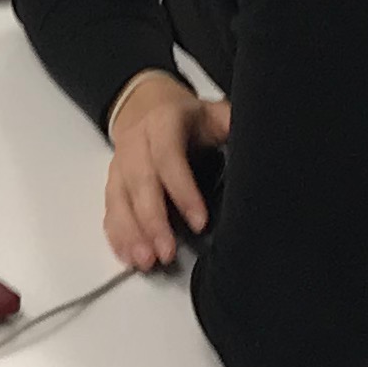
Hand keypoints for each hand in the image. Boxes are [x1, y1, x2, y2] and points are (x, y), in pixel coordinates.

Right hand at [102, 70, 230, 270]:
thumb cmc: (184, 117)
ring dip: (131, 234)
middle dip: (152, 222)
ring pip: (119, 201)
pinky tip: (128, 255)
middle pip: (140, 184)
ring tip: (146, 261)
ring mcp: (120, 165)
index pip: (168, 158)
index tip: (199, 221)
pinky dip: (118, 235)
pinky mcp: (113, 184)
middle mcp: (136, 144)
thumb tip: (256, 138)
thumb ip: (230, 124)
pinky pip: (111, 211)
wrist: (145, 105)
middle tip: (167, 252)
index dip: (182, 191)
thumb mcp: (211, 112)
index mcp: (162, 124)